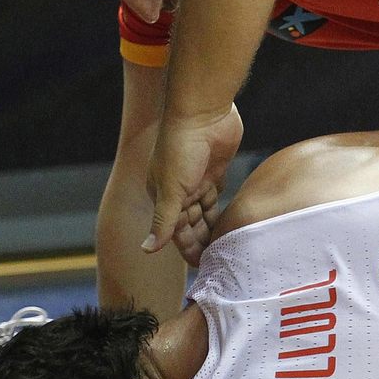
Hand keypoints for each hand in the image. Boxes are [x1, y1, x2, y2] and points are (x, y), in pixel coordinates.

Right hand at [144, 104, 243, 261]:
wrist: (204, 111)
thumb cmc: (182, 146)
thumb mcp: (172, 189)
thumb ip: (163, 221)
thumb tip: (146, 250)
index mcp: (163, 195)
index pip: (174, 230)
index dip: (188, 249)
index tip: (203, 268)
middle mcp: (179, 190)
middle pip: (191, 224)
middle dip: (201, 242)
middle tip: (220, 262)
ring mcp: (198, 179)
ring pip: (205, 212)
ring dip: (213, 228)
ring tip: (229, 248)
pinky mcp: (216, 170)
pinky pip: (218, 197)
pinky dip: (222, 210)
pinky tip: (232, 223)